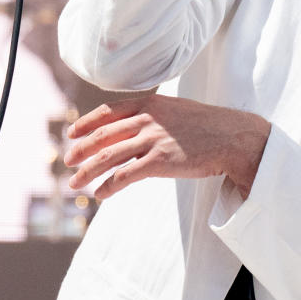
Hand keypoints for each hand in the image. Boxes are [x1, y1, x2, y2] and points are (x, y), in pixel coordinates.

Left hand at [64, 94, 269, 199]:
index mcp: (149, 104)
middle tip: (67, 161)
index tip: (72, 132)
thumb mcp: (177, 110)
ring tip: (75, 184)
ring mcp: (152, 140)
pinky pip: (125, 175)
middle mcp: (146, 120)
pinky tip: (100, 194)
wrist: (233, 137)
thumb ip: (155, 115)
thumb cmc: (209, 126)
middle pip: (103, 135)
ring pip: (108, 157)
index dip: (87, 123)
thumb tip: (138, 125)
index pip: (108, 111)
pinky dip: (108, 186)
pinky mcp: (159, 161)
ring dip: (87, 172)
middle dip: (81, 150)